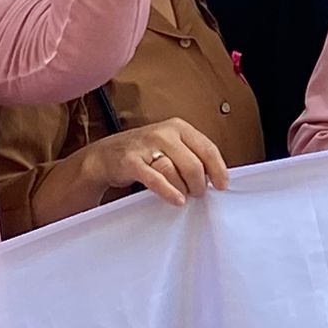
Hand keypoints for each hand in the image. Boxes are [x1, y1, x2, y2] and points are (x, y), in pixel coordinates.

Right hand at [84, 118, 228, 207]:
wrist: (104, 156)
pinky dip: (168, 191)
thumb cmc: (143, 152)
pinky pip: (155, 179)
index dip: (218, 168)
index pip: (207, 148)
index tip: (223, 184)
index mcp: (178, 127)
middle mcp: (164, 133)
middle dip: (200, 182)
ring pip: (176, 171)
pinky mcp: (131, 162)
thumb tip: (215, 175)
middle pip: (194, 163)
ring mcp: (146, 146)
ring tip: (186, 196)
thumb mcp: (170, 145)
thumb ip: (190, 155)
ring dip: (185, 188)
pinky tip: (177, 200)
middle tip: (200, 193)